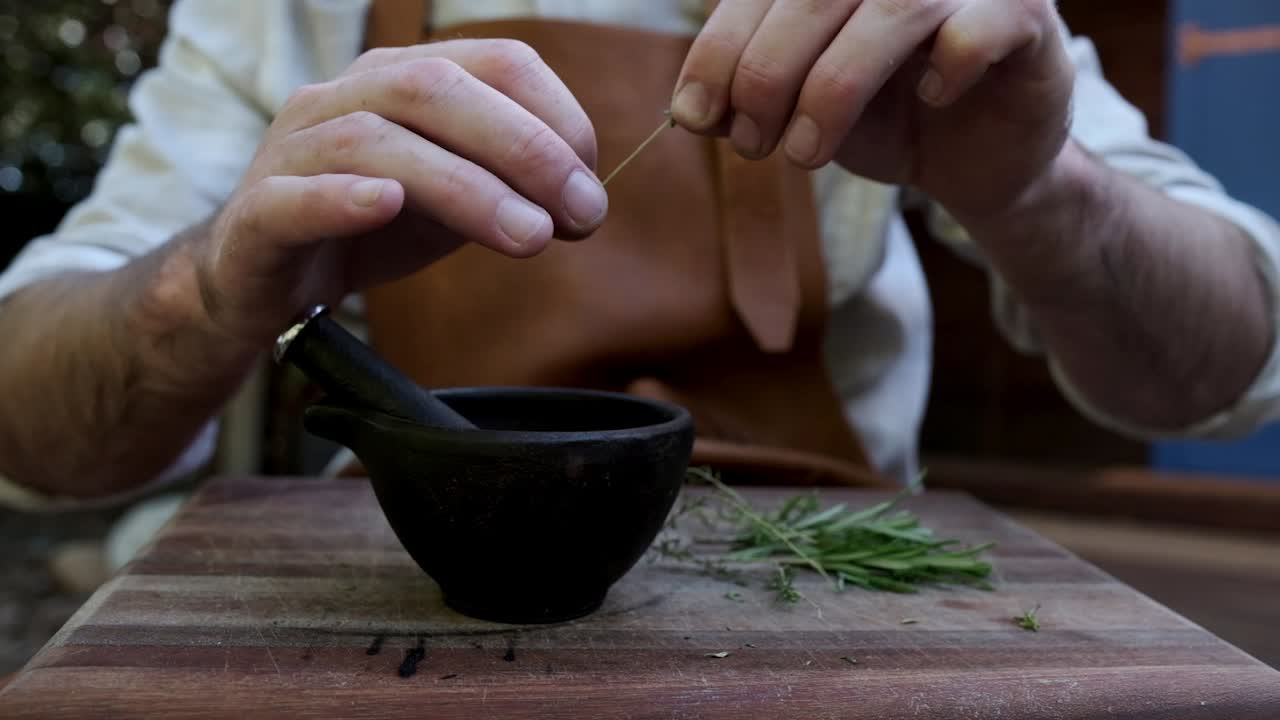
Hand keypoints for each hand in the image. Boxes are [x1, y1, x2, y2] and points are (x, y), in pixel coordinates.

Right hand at [196, 40, 605, 343]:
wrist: (259, 285)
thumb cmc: (364, 229)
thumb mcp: (451, 201)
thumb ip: (510, 189)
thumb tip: (585, 202)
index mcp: (399, 80)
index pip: (492, 62)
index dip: (556, 115)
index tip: (591, 184)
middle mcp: (343, 97)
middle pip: (436, 89)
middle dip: (524, 147)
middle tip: (582, 212)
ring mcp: (293, 151)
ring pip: (375, 142)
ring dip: (465, 187)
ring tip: (529, 237)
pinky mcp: (256, 216)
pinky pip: (292, 197)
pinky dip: (340, 196)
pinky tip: (385, 204)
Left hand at [671, 0, 1074, 223]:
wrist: (975, 158)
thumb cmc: (884, 116)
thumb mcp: (802, 108)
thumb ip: (749, 95)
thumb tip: (688, 112)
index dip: (719, 48)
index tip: (691, 116)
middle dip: (766, 73)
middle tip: (750, 143)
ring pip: (891, 10)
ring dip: (833, 89)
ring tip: (806, 153)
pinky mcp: (1025, 16)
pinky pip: (977, 29)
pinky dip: (946, 64)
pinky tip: (929, 99)